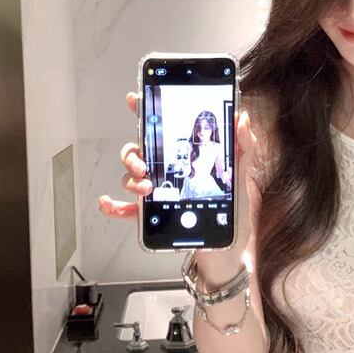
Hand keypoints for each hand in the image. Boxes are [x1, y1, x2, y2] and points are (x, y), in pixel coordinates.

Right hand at [98, 94, 262, 262]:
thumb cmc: (233, 216)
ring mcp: (158, 194)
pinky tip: (110, 203)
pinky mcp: (154, 217)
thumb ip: (243, 147)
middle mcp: (167, 173)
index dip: (146, 113)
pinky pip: (127, 209)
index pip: (162, 131)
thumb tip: (241, 119)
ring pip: (130, 177)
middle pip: (138, 152)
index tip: (136, 100)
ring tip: (146, 188)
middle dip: (133, 154)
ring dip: (130, 179)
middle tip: (144, 165)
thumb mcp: (241, 178)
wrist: (229, 252)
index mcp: (185, 158)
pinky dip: (115, 205)